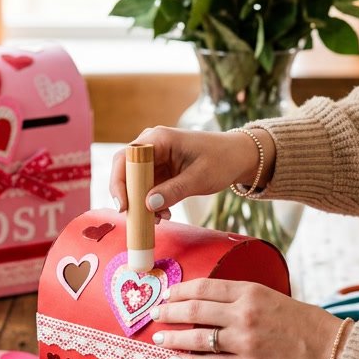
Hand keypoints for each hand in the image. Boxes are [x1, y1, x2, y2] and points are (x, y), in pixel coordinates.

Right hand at [109, 126, 273, 214]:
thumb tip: (148, 205)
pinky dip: (152, 203)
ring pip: (136, 183)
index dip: (119, 182)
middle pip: (126, 172)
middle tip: (138, 219)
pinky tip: (165, 215)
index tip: (125, 206)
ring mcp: (156, 159)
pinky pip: (148, 188)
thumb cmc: (222, 160)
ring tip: (159, 219)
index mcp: (159, 138)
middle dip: (131, 197)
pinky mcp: (161, 170)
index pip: (126, 158)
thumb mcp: (199, 178)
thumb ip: (174, 191)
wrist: (239, 157)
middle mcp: (152, 146)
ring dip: (143, 203)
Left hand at [149, 277, 344, 358]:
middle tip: (155, 314)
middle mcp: (244, 313)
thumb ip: (241, 297)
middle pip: (194, 309)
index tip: (166, 294)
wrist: (330, 348)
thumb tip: (208, 301)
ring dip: (174, 338)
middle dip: (169, 312)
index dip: (180, 290)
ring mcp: (245, 341)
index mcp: (250, 291)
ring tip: (159, 339)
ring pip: (198, 337)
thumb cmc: (302, 321)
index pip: (205, 287)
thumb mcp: (271, 296)